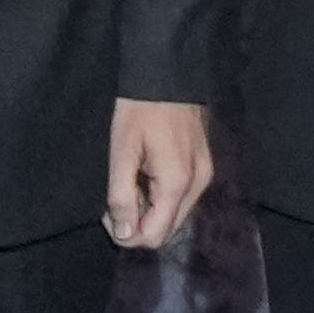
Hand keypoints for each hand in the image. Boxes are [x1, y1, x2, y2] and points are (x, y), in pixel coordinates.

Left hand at [105, 98, 215, 251]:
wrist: (168, 76)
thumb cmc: (139, 111)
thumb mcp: (122, 153)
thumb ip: (121, 196)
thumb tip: (123, 234)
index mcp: (176, 184)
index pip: (155, 235)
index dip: (128, 235)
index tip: (108, 215)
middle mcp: (198, 186)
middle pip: (169, 230)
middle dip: (139, 226)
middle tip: (115, 203)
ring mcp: (205, 177)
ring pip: (176, 216)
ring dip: (151, 213)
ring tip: (129, 188)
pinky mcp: (206, 168)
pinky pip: (183, 199)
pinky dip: (162, 200)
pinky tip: (146, 180)